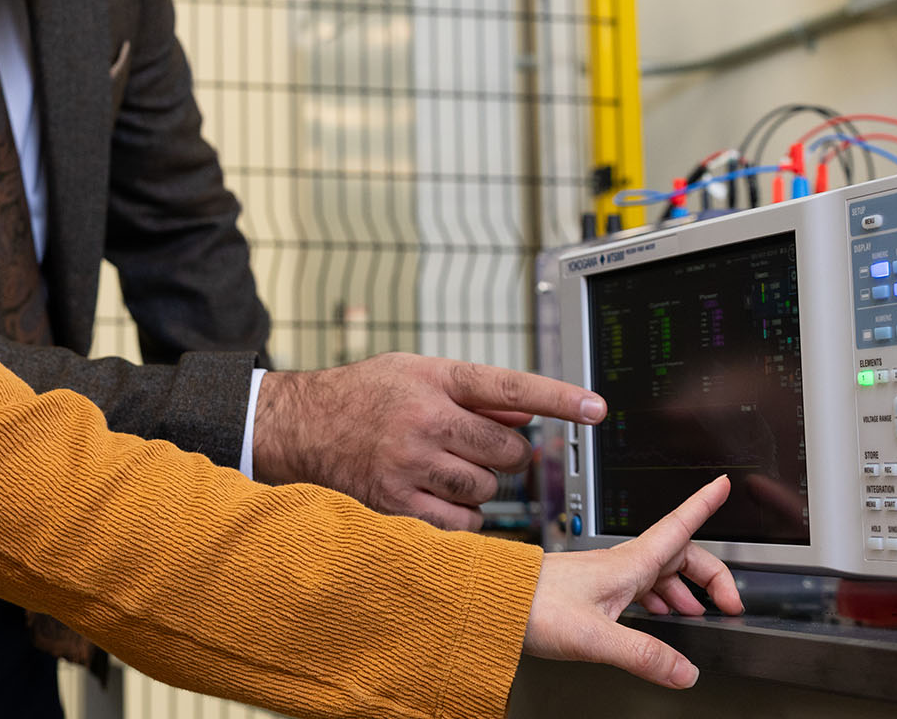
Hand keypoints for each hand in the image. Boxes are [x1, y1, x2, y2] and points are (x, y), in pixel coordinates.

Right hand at [251, 352, 605, 529]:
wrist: (299, 426)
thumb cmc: (362, 396)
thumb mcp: (416, 373)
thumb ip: (474, 393)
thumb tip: (529, 412)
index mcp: (434, 379)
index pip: (510, 386)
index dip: (559, 397)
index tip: (597, 408)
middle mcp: (423, 419)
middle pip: (508, 451)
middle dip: (502, 455)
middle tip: (471, 447)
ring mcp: (410, 464)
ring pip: (487, 491)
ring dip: (479, 487)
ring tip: (444, 470)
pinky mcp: (397, 503)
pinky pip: (461, 524)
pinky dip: (460, 518)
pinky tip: (436, 499)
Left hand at [524, 475, 743, 688]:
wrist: (493, 600)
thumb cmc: (532, 604)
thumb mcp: (593, 635)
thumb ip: (642, 654)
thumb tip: (684, 671)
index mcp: (627, 564)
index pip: (677, 528)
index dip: (702, 505)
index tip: (721, 485)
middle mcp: (620, 565)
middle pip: (678, 556)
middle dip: (709, 574)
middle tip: (730, 600)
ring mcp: (606, 577)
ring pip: (658, 573)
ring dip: (685, 589)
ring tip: (699, 612)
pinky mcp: (592, 591)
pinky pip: (638, 589)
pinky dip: (658, 600)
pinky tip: (656, 617)